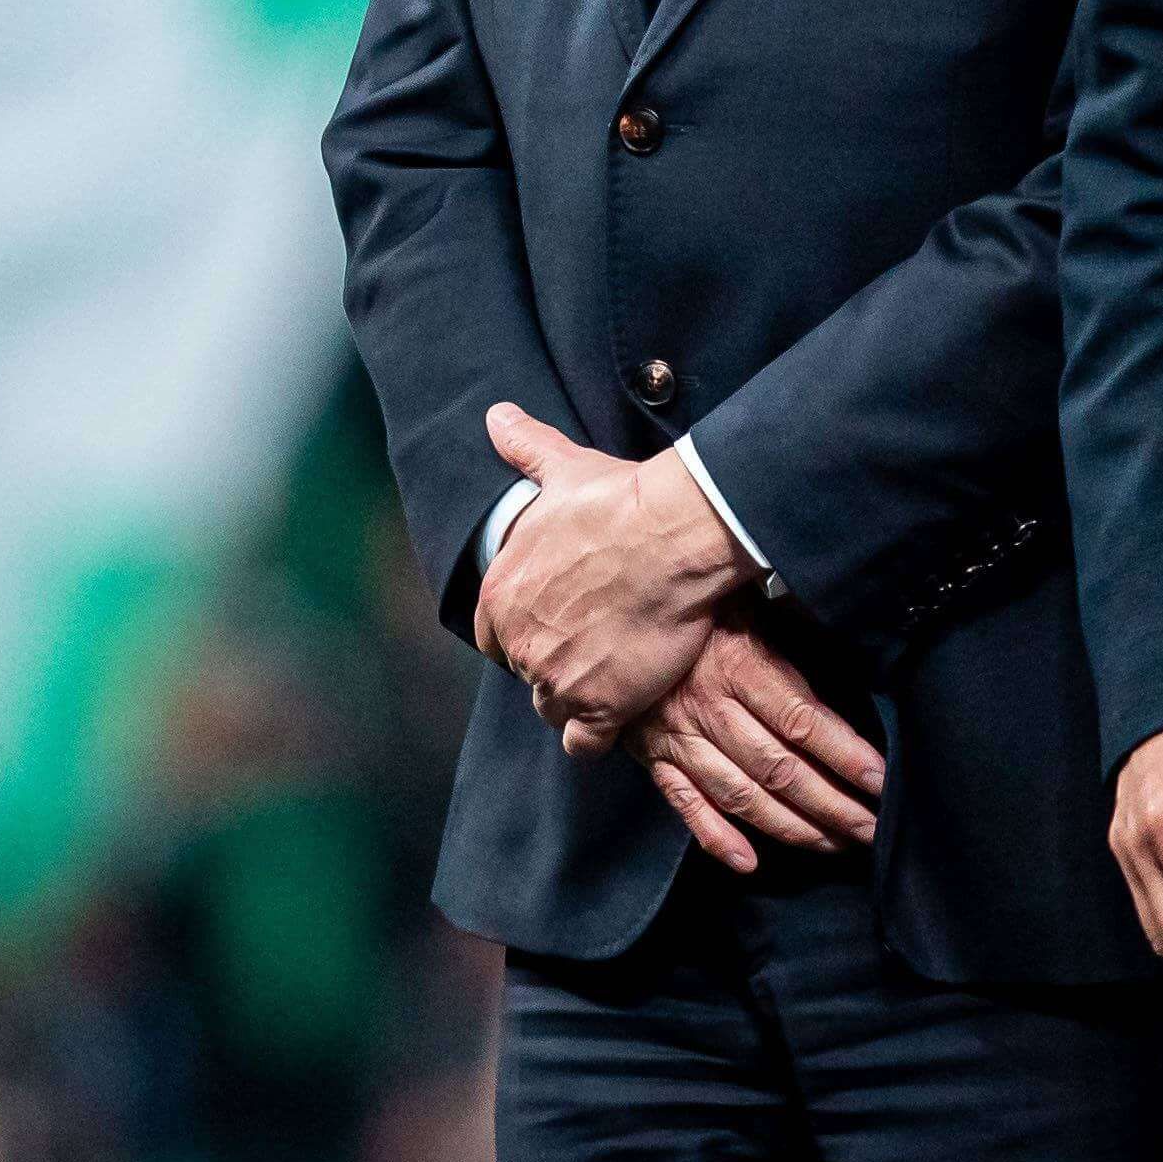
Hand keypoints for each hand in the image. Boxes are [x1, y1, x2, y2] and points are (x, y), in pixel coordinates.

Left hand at [468, 403, 750, 735]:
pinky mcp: (599, 707)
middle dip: (552, 663)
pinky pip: (583, 744)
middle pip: (526, 672)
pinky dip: (597, 734)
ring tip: (610, 676)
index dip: (521, 630)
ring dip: (575, 697)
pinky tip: (620, 712)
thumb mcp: (563, 467)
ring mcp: (556, 680)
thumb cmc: (618, 501)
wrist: (670, 537)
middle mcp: (518, 644)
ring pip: (551, 708)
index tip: (553, 622)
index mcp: (500, 596)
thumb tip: (496, 417)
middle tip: (591, 646)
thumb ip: (525, 448)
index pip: (492, 635)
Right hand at [588, 622, 886, 871]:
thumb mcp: (746, 597)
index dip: (844, 754)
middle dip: (832, 805)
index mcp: (737, 663)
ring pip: (740, 794)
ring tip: (834, 844)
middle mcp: (708, 707)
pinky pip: (684, 802)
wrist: (612, 613)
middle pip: (778, 768)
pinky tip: (748, 862)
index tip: (880, 780)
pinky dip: (714, 835)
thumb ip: (789, 619)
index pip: (801, 720)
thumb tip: (842, 625)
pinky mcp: (653, 756)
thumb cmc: (697, 602)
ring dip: (791, 827)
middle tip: (873, 830)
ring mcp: (677, 737)